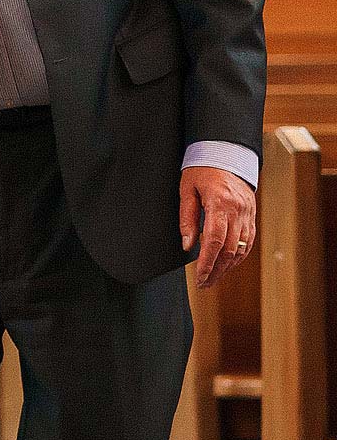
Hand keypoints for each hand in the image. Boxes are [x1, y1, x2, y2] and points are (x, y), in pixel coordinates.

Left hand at [182, 166, 256, 288]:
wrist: (226, 154)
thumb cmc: (201, 170)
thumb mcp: (187, 189)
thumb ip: (187, 218)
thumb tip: (187, 246)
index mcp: (220, 203)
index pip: (214, 241)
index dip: (207, 263)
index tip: (200, 278)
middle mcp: (238, 211)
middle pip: (229, 249)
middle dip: (216, 270)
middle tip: (204, 284)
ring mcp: (248, 214)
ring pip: (240, 248)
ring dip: (227, 266)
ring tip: (213, 278)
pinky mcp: (252, 216)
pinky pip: (248, 241)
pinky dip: (238, 256)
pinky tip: (227, 264)